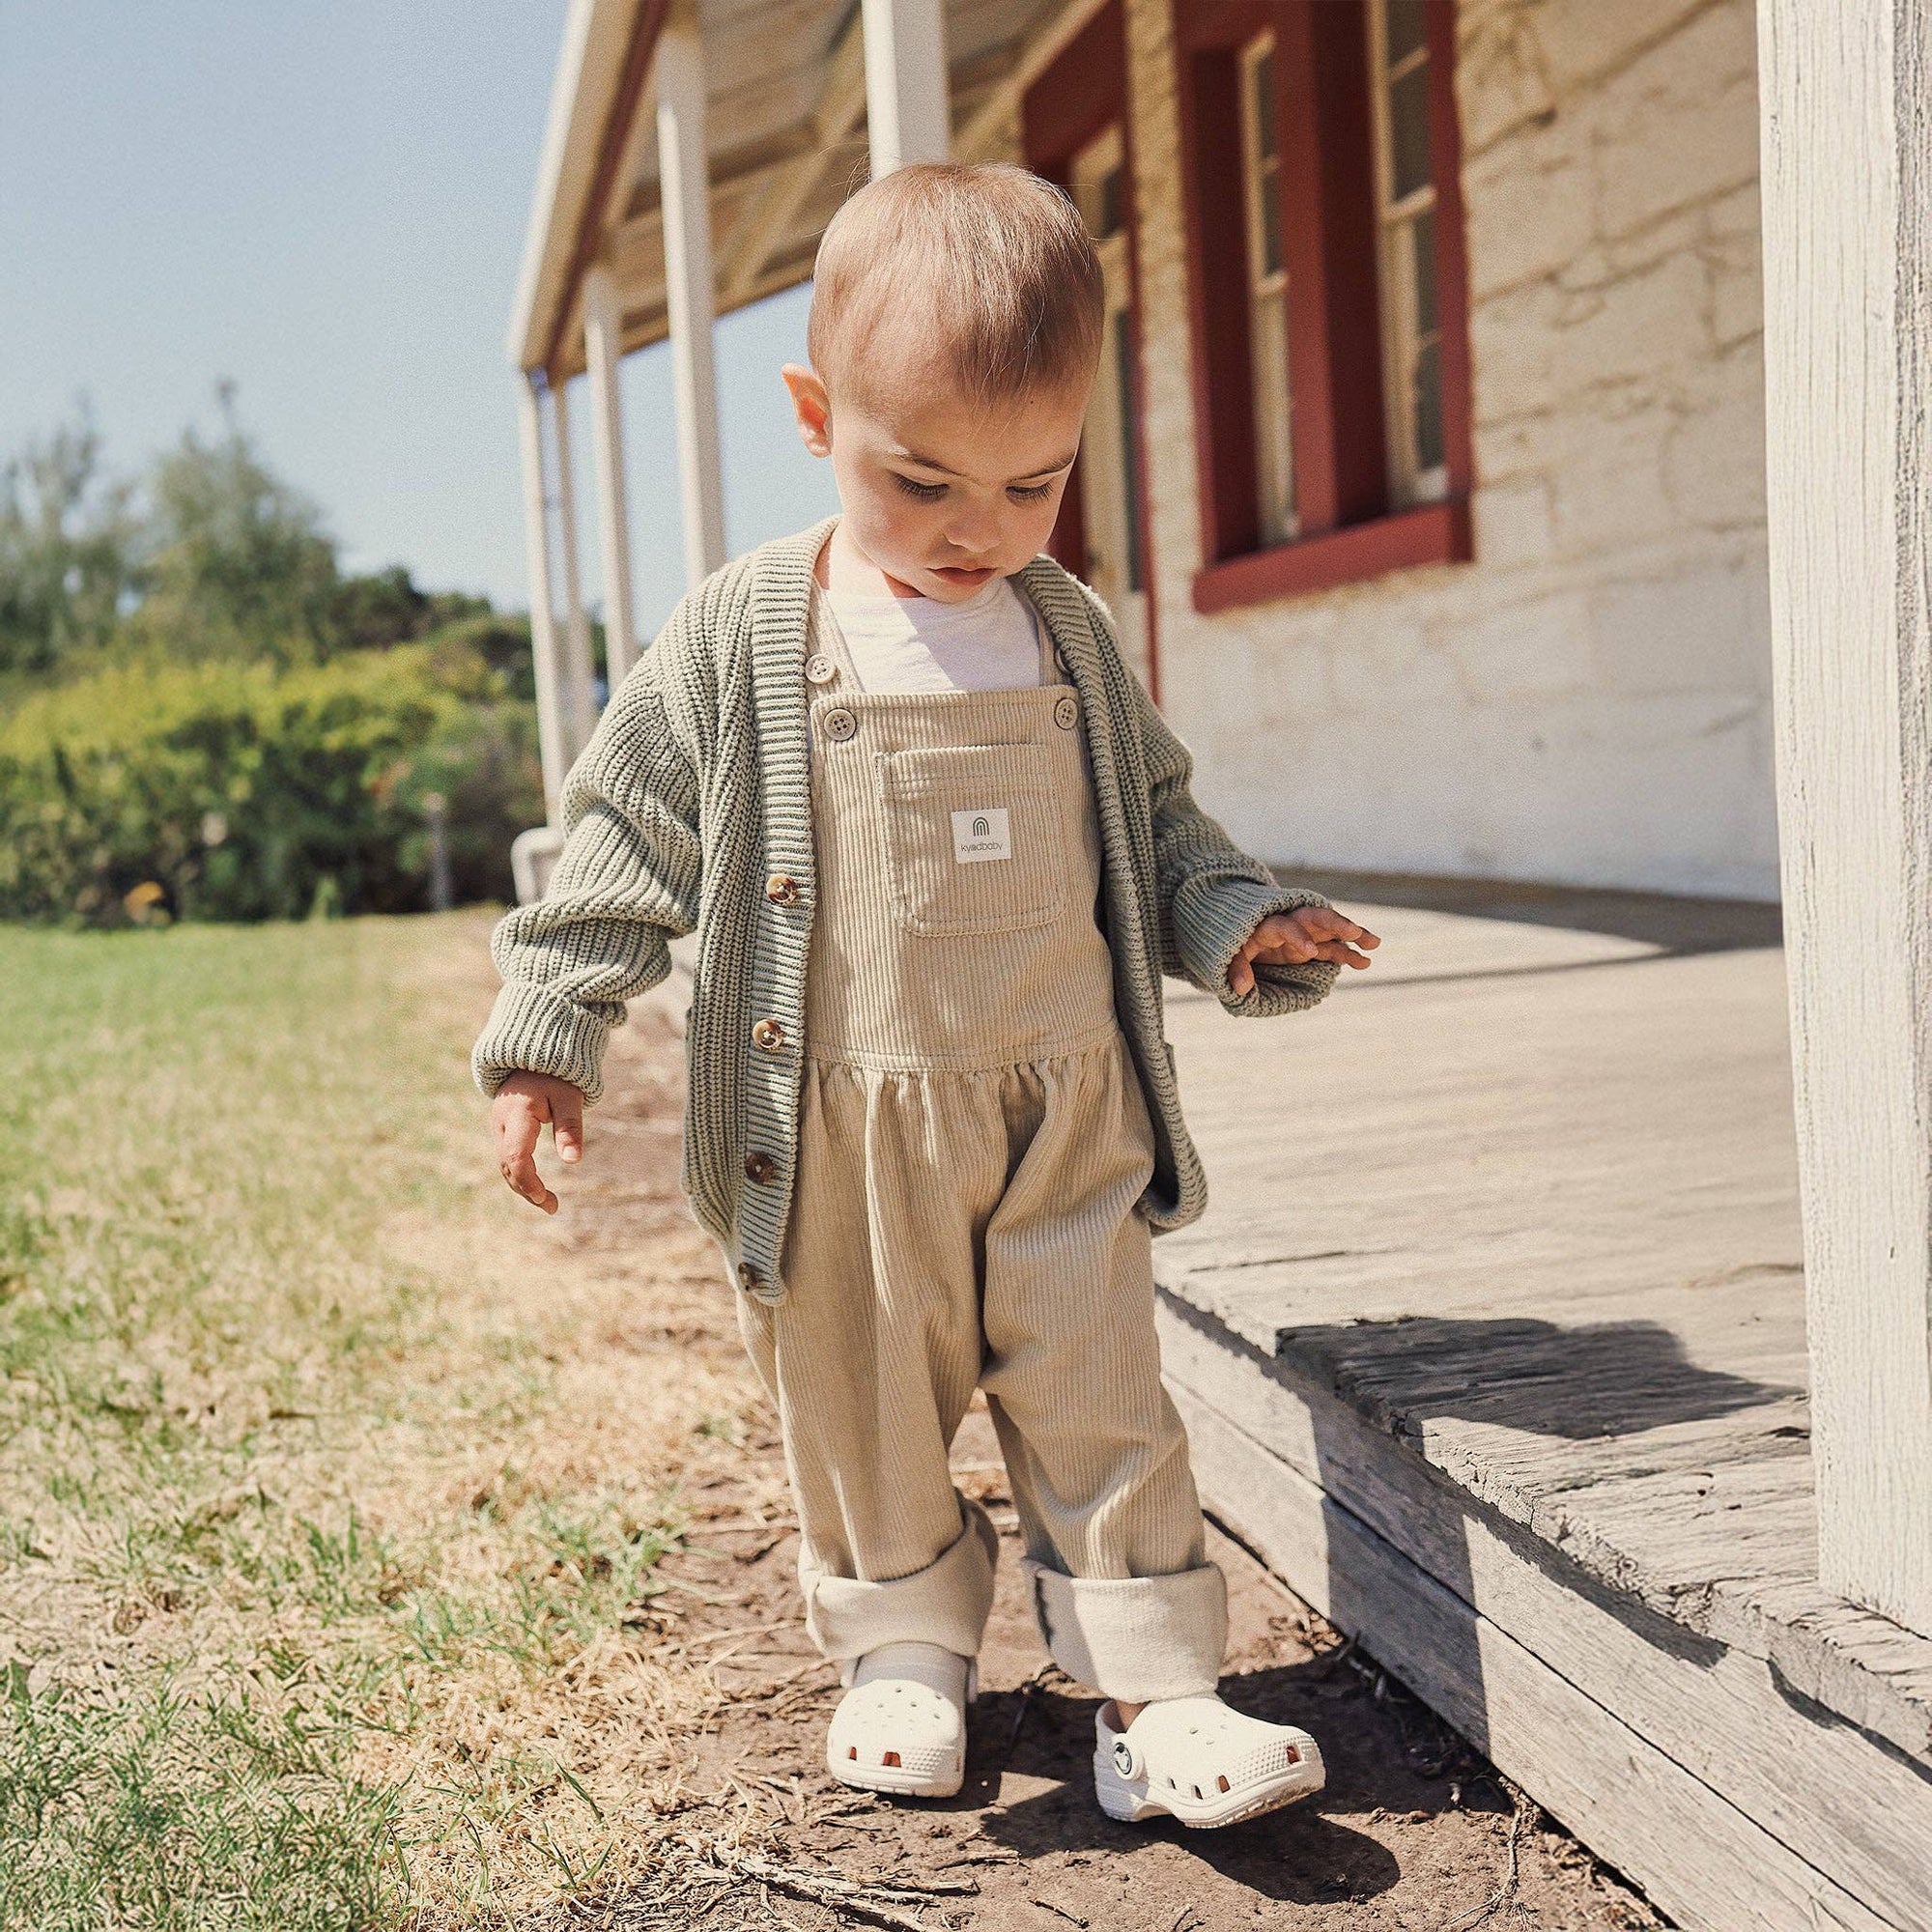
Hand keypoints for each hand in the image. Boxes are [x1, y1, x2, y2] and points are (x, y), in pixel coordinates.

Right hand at [493, 1072, 585, 1213]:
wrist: (534, 1058)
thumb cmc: (556, 1077)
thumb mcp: (569, 1098)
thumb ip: (570, 1127)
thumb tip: (573, 1162)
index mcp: (517, 1113)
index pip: (516, 1156)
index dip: (528, 1181)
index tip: (545, 1198)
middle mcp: (501, 1123)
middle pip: (508, 1165)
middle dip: (527, 1189)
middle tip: (553, 1207)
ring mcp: (498, 1127)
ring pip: (505, 1164)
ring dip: (522, 1186)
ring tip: (549, 1203)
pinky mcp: (503, 1131)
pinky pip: (507, 1158)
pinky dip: (519, 1175)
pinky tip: (537, 1187)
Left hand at [1228, 906, 1380, 995]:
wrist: (1244, 934)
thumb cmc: (1237, 944)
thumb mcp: (1230, 954)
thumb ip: (1236, 969)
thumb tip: (1240, 988)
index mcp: (1268, 926)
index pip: (1284, 926)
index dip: (1296, 937)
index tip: (1310, 951)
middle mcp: (1291, 925)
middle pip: (1315, 918)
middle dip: (1335, 923)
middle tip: (1355, 931)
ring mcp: (1305, 934)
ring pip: (1332, 930)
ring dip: (1352, 935)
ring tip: (1375, 943)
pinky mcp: (1313, 945)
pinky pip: (1334, 948)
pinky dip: (1348, 954)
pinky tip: (1365, 962)